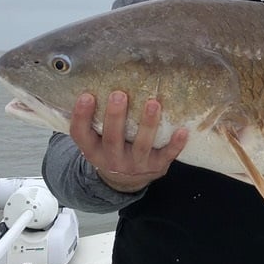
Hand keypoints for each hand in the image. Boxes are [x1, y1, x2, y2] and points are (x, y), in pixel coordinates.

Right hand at [70, 91, 187, 192]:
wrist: (127, 181)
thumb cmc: (111, 148)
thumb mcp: (95, 140)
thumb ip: (93, 119)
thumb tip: (88, 82)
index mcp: (93, 150)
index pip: (81, 134)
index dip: (81, 116)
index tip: (86, 96)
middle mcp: (112, 159)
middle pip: (112, 139)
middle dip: (115, 117)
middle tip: (118, 94)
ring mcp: (136, 165)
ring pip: (141, 145)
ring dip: (147, 124)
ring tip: (153, 103)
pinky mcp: (157, 166)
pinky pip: (167, 155)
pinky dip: (175, 144)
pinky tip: (182, 130)